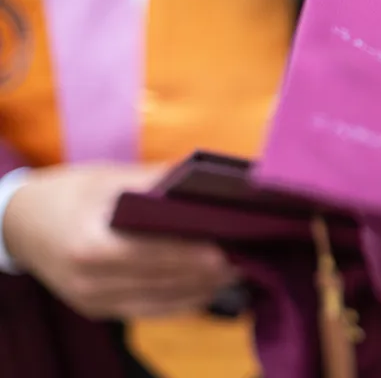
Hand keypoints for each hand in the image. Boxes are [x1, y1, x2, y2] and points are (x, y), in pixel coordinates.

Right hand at [3, 164, 238, 318]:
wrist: (21, 224)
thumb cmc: (71, 193)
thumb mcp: (110, 178)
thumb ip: (158, 183)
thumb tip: (208, 180)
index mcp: (89, 246)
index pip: (153, 254)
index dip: (194, 252)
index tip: (231, 245)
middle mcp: (91, 283)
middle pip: (164, 279)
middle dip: (209, 269)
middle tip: (249, 254)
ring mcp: (96, 303)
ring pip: (165, 301)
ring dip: (206, 287)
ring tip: (241, 268)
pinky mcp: (103, 312)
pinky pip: (155, 310)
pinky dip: (187, 299)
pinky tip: (214, 285)